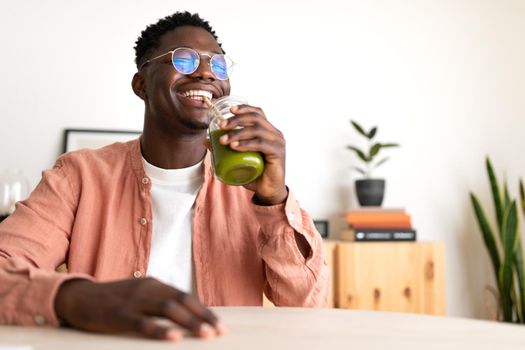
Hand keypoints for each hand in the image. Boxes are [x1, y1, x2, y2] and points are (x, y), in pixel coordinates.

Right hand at [54, 278, 225, 340]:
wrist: (77, 296)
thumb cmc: (112, 299)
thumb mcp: (139, 295)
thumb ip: (159, 302)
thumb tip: (186, 318)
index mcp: (154, 284)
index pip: (186, 297)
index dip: (204, 311)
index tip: (220, 325)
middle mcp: (147, 289)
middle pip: (182, 301)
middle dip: (204, 317)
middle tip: (220, 332)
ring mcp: (133, 300)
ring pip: (168, 310)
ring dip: (190, 322)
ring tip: (206, 335)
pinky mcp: (118, 314)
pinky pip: (143, 323)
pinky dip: (160, 330)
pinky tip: (174, 337)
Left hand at [216, 104, 287, 204]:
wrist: (268, 191)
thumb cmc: (255, 174)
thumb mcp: (238, 159)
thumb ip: (225, 149)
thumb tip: (206, 140)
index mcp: (268, 131)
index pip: (258, 113)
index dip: (244, 108)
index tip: (229, 110)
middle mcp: (275, 134)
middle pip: (256, 119)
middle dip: (236, 120)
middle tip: (221, 126)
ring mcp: (278, 143)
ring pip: (256, 130)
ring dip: (237, 133)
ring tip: (223, 141)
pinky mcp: (277, 153)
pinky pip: (261, 144)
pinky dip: (246, 144)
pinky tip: (235, 147)